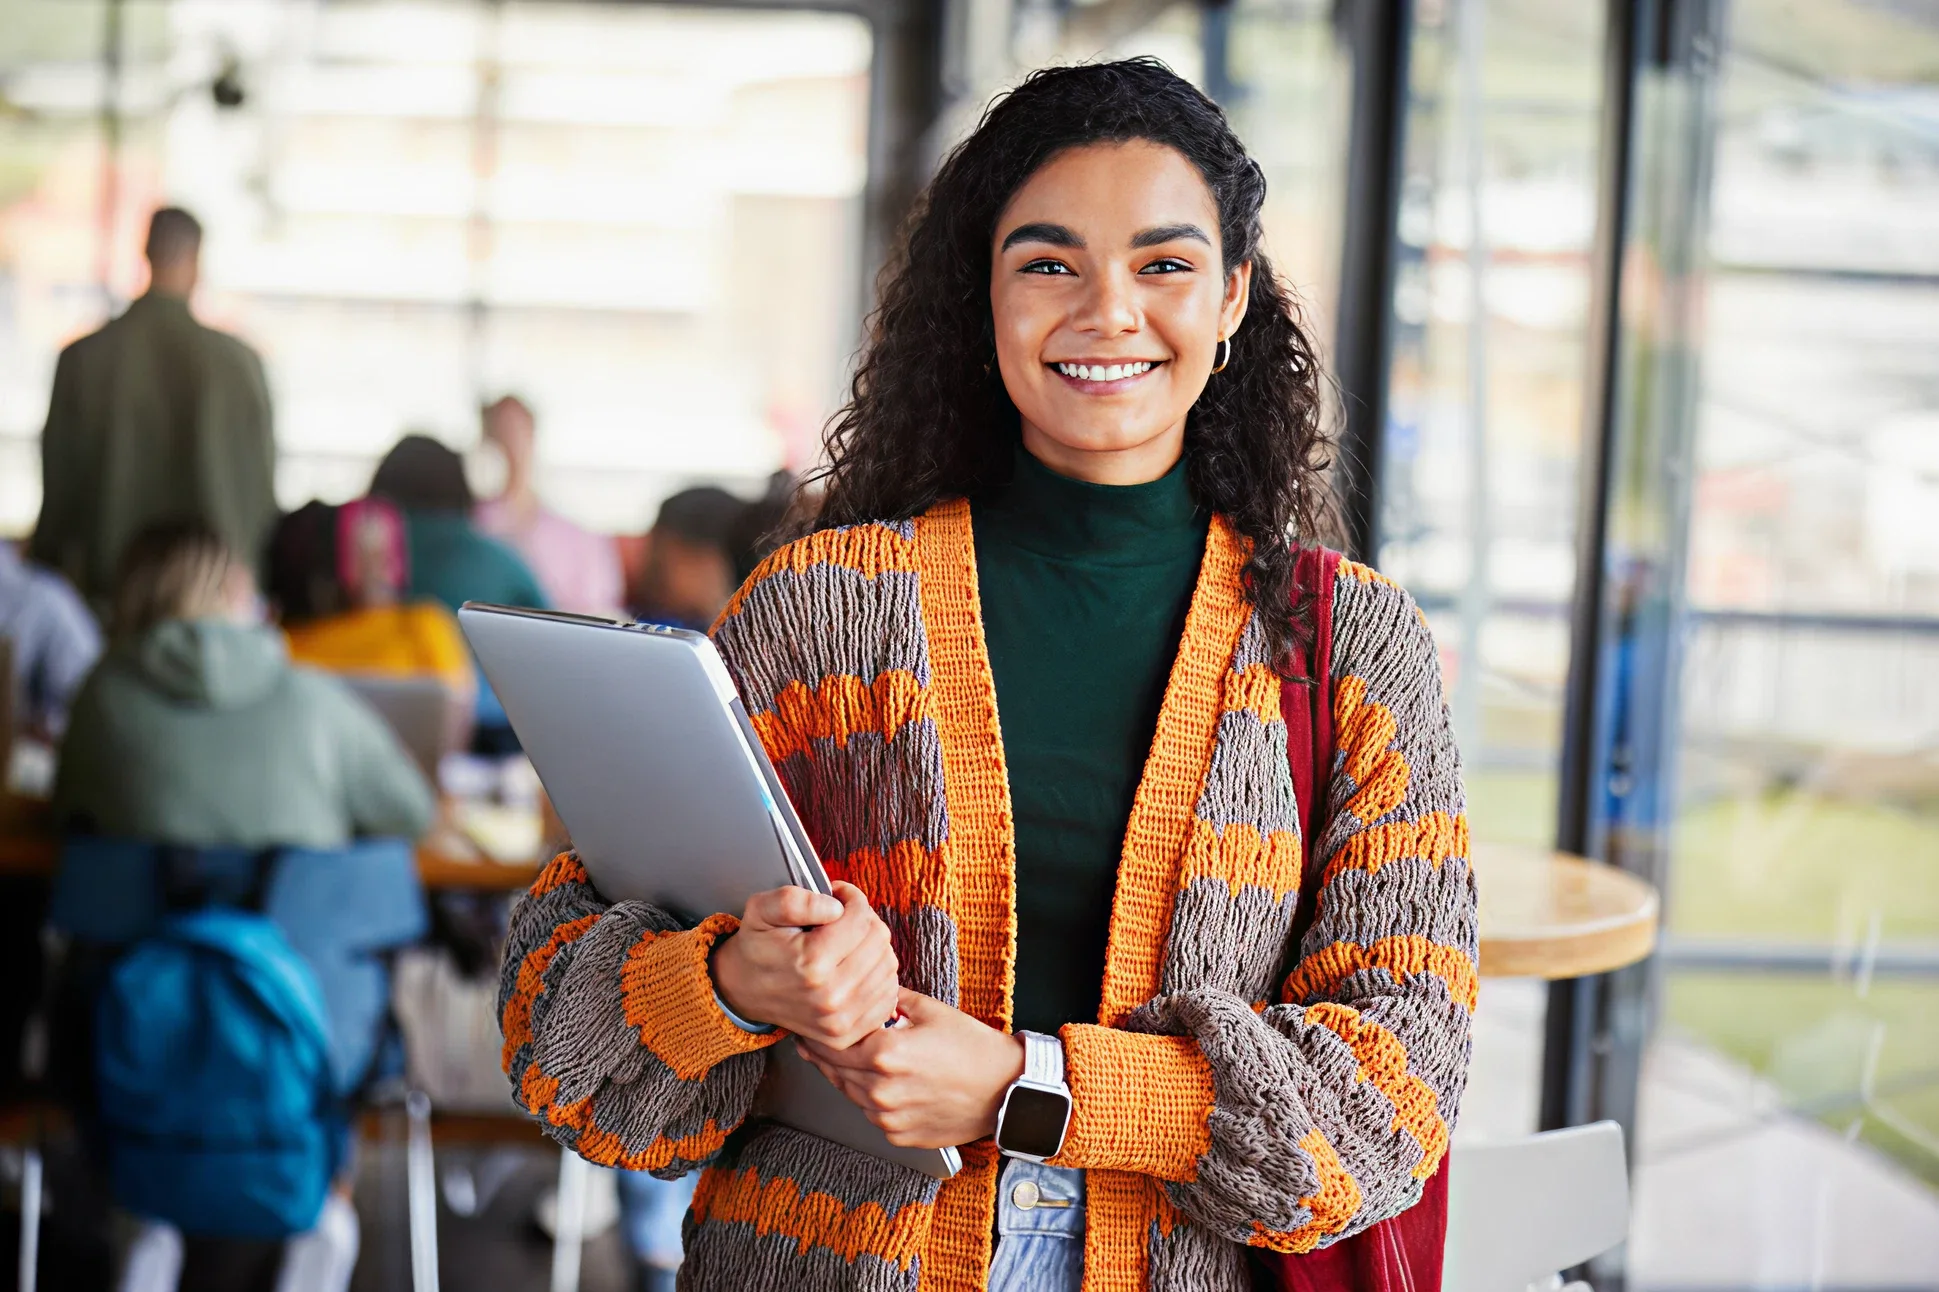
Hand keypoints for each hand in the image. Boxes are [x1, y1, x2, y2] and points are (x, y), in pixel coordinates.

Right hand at [710, 881, 898, 1049]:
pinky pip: (888, 995)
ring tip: (848, 943)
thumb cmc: (758, 947)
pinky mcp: (847, 1035)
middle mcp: (830, 996)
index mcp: (811, 963)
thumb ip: (794, 900)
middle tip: (844, 920)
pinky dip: (878, 977)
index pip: (860, 918)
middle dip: (865, 922)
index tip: (838, 897)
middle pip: (879, 941)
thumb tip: (835, 906)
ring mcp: (840, 1020)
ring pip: (889, 965)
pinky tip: (857, 968)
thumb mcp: (762, 910)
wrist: (743, 991)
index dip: (852, 900)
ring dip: (874, 947)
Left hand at [798, 989, 1025, 1148]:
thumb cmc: (973, 1049)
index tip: (808, 1024)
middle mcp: (881, 1090)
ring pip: (848, 1093)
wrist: (1005, 1090)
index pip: (832, 1043)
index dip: (817, 1032)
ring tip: (846, 1059)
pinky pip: (869, 1113)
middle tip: (812, 1040)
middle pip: (834, 1070)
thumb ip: (890, 999)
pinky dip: (867, 1097)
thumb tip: (867, 990)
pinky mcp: (898, 1135)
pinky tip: (877, 1082)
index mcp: (885, 1054)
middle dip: (822, 1053)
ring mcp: (888, 1117)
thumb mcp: (930, 1010)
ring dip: (844, 1076)